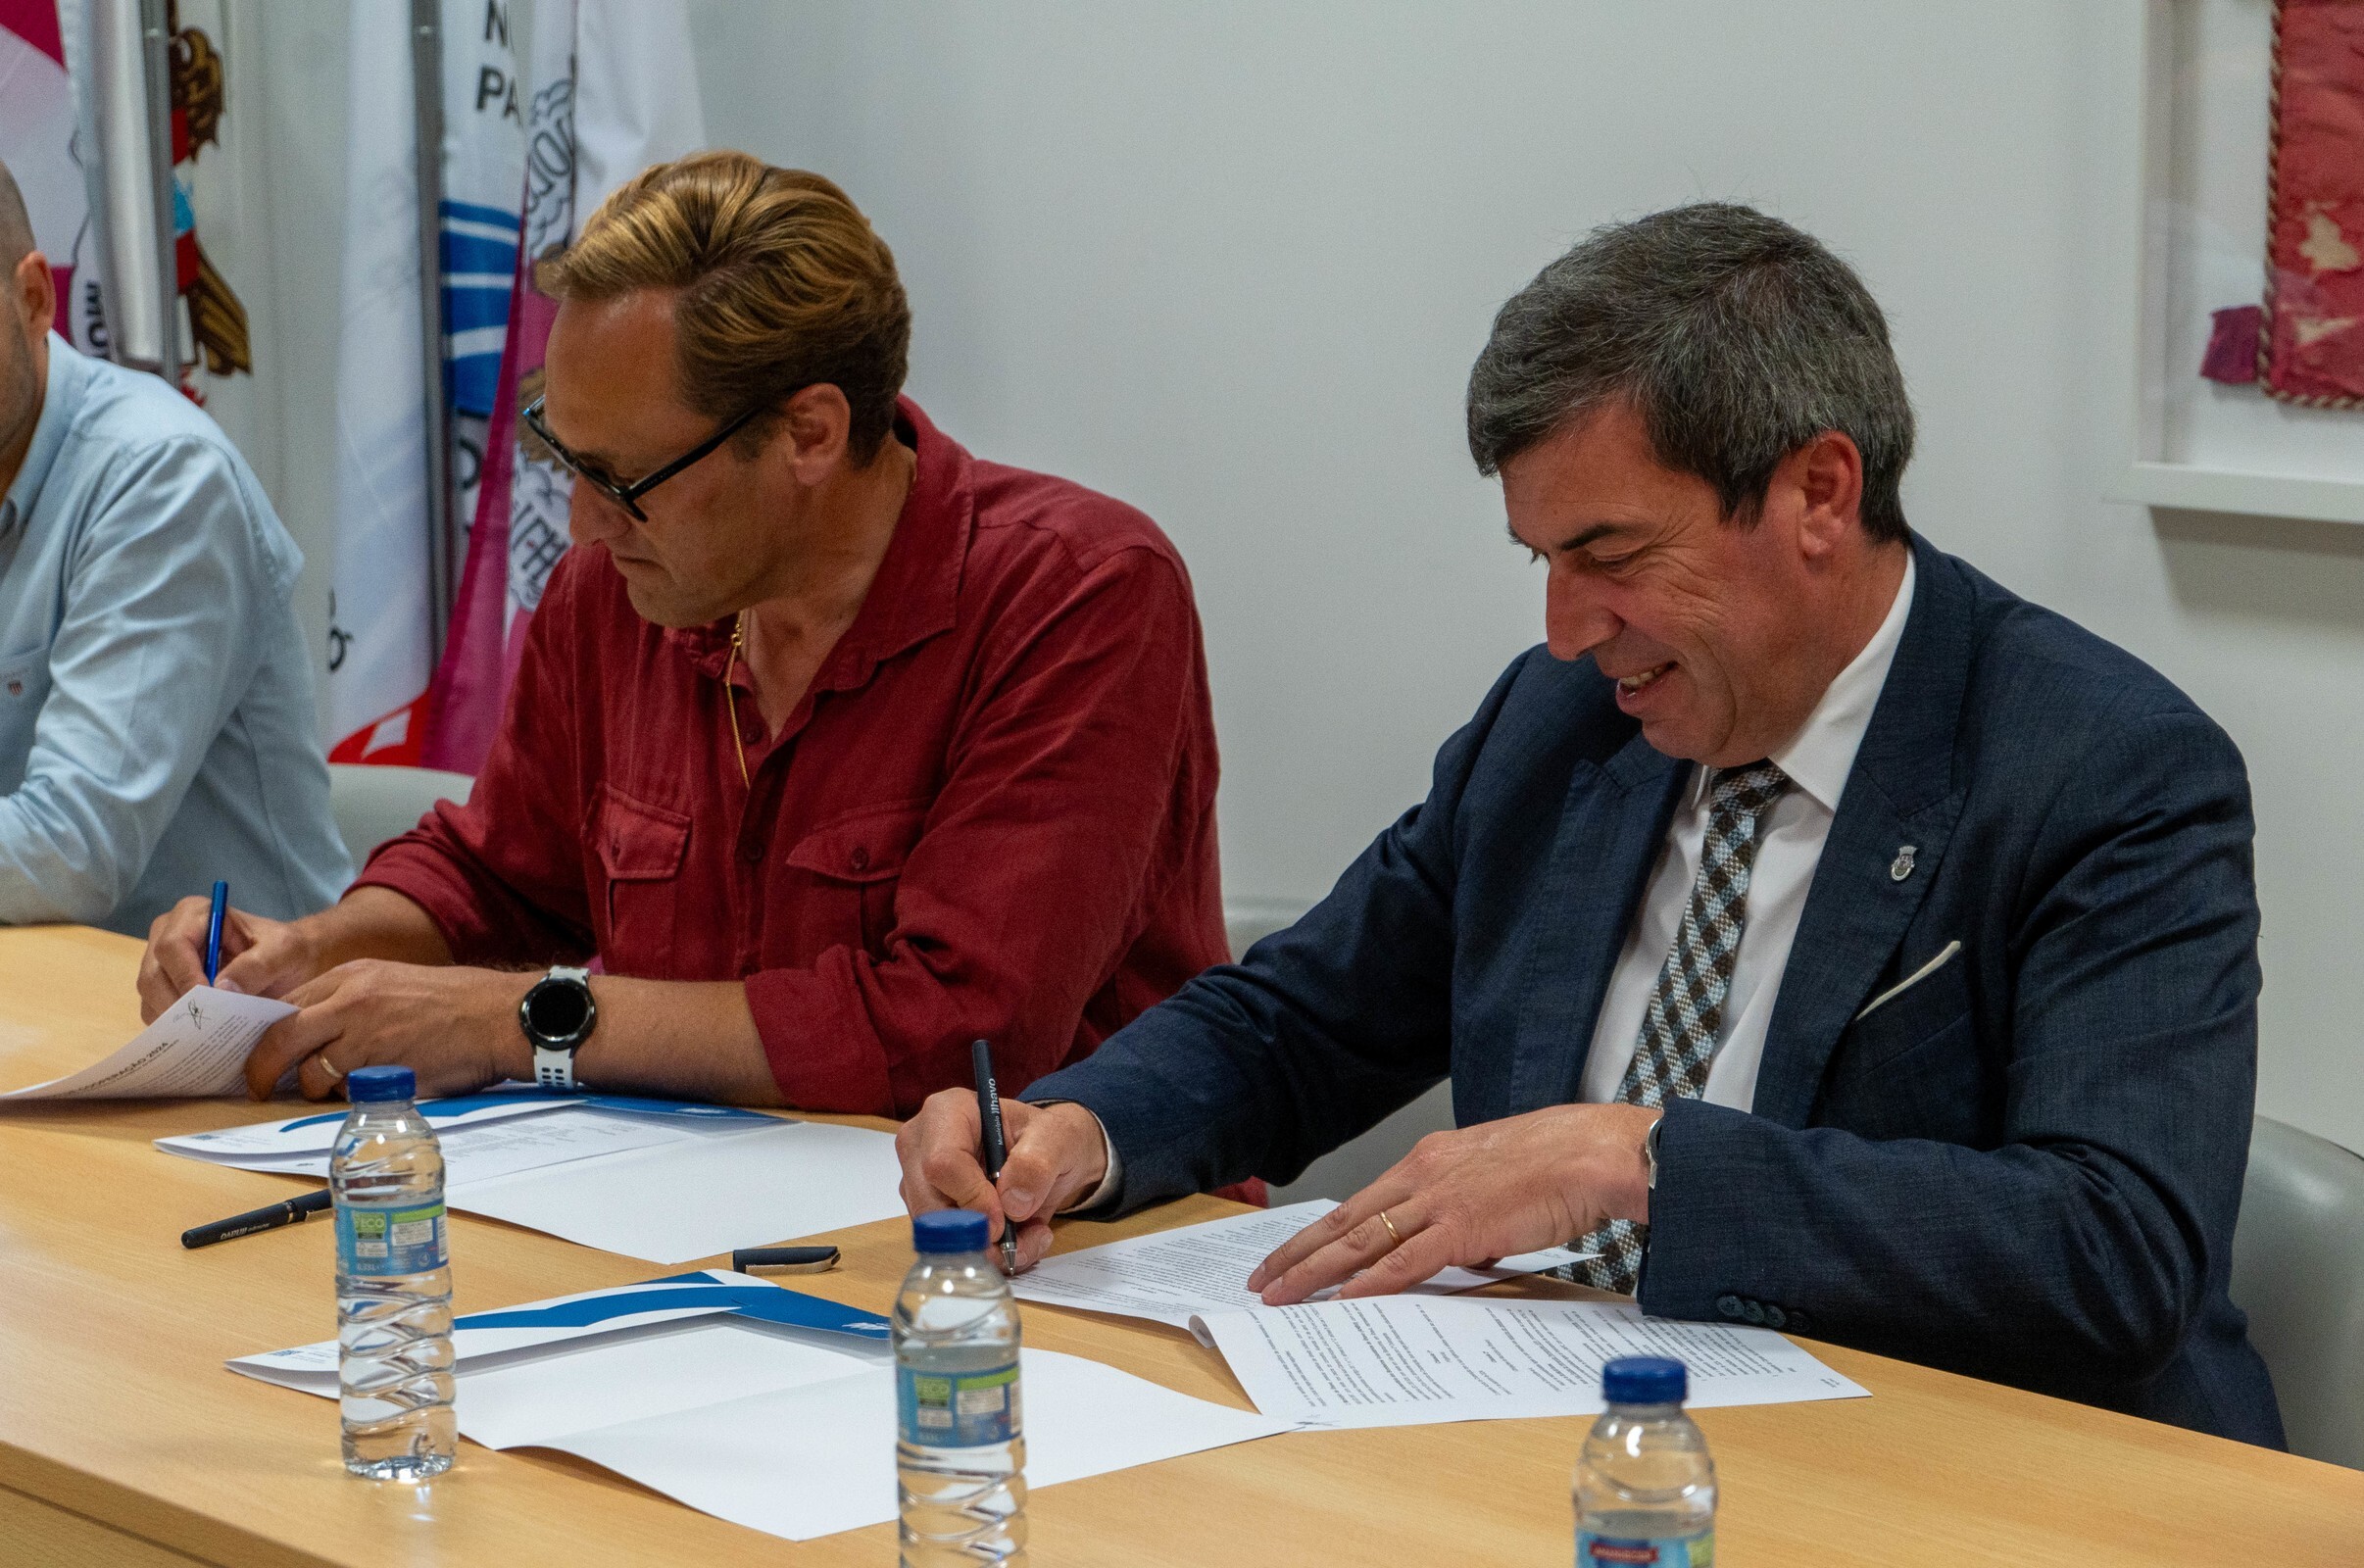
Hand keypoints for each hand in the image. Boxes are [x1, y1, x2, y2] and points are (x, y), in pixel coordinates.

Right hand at [139, 896, 325, 1021]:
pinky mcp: (164, 991)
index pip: (173, 945)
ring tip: (206, 1036)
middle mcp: (169, 935)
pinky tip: (201, 1038)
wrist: (293, 965)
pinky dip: (176, 1030)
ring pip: (151, 997)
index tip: (208, 1002)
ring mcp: (163, 965)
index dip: (185, 976)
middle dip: (178, 1004)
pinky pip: (157, 1014)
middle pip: (154, 974)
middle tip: (206, 1027)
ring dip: (176, 1021)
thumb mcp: (286, 950)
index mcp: (194, 913)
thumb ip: (259, 964)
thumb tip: (221, 989)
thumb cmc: (288, 950)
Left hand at [241, 960, 536, 1100]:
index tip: (260, 1055)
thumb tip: (315, 1036)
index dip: (266, 1035)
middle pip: (281, 1036)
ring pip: (310, 1070)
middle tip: (259, 1087)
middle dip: (262, 1068)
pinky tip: (369, 1090)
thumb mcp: (395, 985)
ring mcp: (365, 1032)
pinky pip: (345, 1090)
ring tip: (338, 1088)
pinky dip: (348, 1096)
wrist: (500, 1016)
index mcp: (353, 975)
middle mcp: (351, 999)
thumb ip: (353, 1004)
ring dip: (315, 1087)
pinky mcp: (382, 1065)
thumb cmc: (456, 1004)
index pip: (286, 1005)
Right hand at [895, 1090, 1109, 1269]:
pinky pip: (948, 1246)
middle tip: (1017, 1241)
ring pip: (937, 1235)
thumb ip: (1037, 1164)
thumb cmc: (1047, 1138)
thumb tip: (1011, 1204)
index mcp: (948, 1112)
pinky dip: (986, 1253)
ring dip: (987, 1248)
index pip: (942, 1163)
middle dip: (976, 1235)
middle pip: (928, 1206)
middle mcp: (922, 1146)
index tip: (1004, 1220)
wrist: (1048, 1157)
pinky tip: (1016, 1238)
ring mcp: (919, 1181)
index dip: (972, 1199)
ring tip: (1030, 1234)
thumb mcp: (1057, 1139)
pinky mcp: (928, 1211)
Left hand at [1246, 1102, 1660, 1304]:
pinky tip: (1340, 1300)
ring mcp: (1438, 1201)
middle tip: (1261, 1279)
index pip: (1362, 1203)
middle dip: (1298, 1253)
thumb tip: (1454, 1252)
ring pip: (1360, 1241)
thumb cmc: (1559, 1162)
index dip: (1321, 1231)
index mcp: (1429, 1160)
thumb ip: (1465, 1214)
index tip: (1291, 1252)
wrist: (1592, 1151)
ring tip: (1281, 1295)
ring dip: (1315, 1272)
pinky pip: (1403, 1262)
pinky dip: (1367, 1284)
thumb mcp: (1494, 1181)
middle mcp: (1423, 1176)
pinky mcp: (1461, 1228)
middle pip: (1345, 1221)